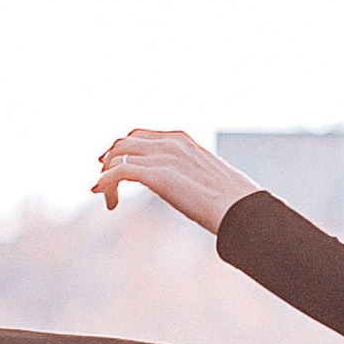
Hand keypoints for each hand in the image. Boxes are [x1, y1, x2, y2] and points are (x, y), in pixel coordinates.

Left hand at [93, 128, 246, 230]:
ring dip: (105, 177)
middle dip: (107, 161)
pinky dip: (106, 185)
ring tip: (107, 199)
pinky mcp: (158, 176)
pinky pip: (118, 173)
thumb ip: (190, 172)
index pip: (138, 135)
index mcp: (181, 138)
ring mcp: (163, 157)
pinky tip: (109, 203)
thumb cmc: (230, 200)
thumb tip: (188, 187)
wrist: (241, 209)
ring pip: (116, 157)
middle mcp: (169, 142)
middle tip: (102, 184)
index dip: (120, 150)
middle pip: (122, 142)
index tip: (112, 166)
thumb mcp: (207, 176)